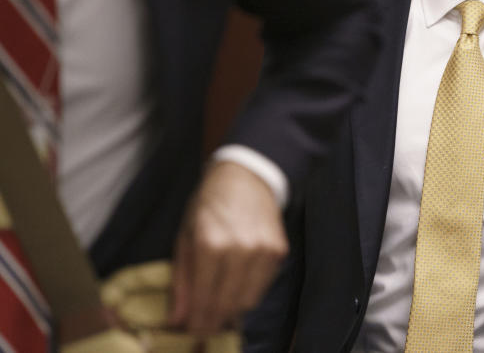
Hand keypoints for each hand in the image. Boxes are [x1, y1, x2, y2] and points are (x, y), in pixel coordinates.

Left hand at [168, 161, 287, 336]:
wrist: (245, 176)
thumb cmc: (209, 205)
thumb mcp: (185, 237)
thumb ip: (182, 281)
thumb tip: (177, 321)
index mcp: (210, 244)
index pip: (204, 299)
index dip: (197, 322)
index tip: (191, 334)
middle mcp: (240, 249)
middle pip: (227, 304)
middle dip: (213, 322)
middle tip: (203, 329)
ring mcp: (263, 250)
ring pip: (248, 300)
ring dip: (232, 311)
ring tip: (219, 311)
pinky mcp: (279, 250)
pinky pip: (263, 286)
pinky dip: (249, 293)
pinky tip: (236, 288)